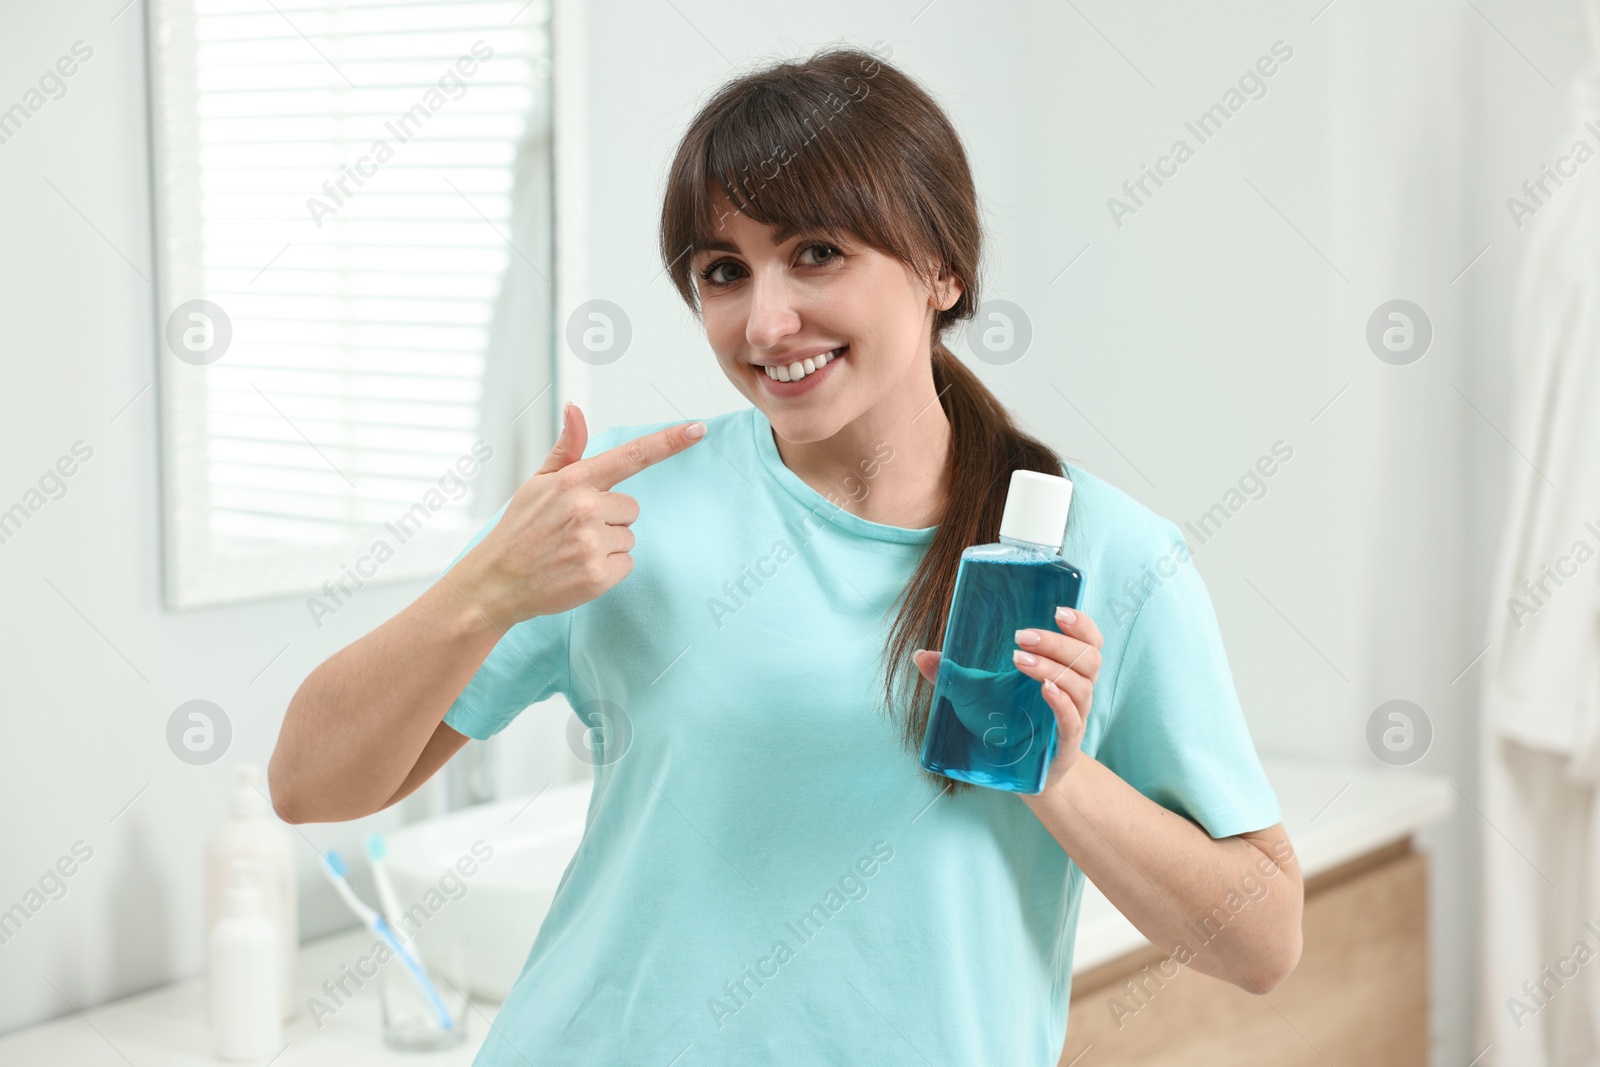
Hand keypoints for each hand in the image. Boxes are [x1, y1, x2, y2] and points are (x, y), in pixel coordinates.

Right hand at [450, 403, 704, 628]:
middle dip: (609, 519)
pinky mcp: (598, 575)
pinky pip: (626, 564)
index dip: (668, 441)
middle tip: (573, 531)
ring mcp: (592, 543)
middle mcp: (585, 508)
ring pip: (629, 538)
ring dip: (607, 546)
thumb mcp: (538, 483)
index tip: (698, 428)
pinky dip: (607, 570)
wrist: (496, 581)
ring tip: (571, 552)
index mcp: (573, 480)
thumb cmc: (520, 529)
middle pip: (631, 508)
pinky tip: (577, 570)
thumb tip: (575, 408)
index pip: (631, 455)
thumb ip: (566, 449)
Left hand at [911, 606, 1102, 794]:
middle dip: (1056, 643)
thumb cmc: (1005, 724)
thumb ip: (952, 675)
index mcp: (1062, 669)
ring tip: (1019, 660)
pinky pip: (1072, 719)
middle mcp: (1075, 690)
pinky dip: (1061, 702)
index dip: (1081, 624)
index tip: (1058, 611)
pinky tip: (1044, 689)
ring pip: (1081, 685)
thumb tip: (920, 656)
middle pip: (1088, 657)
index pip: (1089, 641)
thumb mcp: (976, 695)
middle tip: (1021, 637)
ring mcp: (1073, 716)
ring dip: (1052, 667)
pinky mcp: (1066, 742)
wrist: (1019, 773)